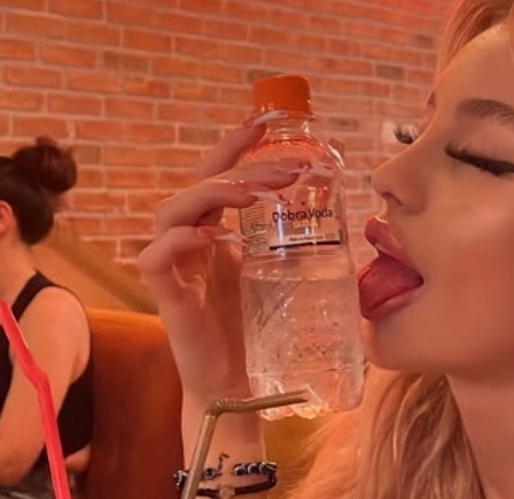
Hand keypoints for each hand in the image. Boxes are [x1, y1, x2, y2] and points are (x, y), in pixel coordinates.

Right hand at [137, 113, 301, 402]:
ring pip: (171, 212)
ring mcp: (179, 270)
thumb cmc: (264, 336)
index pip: (221, 178)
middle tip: (287, 165)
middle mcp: (196, 245)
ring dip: (211, 193)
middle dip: (239, 166)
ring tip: (252, 193)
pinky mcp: (170, 300)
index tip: (267, 122)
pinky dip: (179, 242)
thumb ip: (308, 252)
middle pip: (199, 185)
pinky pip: (156, 259)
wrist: (242, 391)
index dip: (237, 148)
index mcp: (221, 236)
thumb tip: (358, 226)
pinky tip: (212, 236)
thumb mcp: (290, 281)